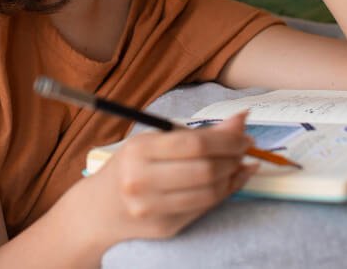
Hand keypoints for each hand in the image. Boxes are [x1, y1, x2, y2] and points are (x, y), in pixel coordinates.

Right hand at [80, 112, 257, 242]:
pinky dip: (224, 193)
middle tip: (245, 148)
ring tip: (239, 164)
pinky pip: (204, 208)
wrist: (101, 208)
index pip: (195, 144)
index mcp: (139, 150)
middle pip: (205, 170)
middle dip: (234, 157)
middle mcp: (142, 180)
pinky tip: (230, 181)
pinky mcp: (164, 227)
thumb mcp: (155, 141)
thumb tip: (242, 119)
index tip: (244, 135)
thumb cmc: (133, 166)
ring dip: (233, 176)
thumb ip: (198, 133)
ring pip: (209, 192)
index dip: (227, 140)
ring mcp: (152, 208)